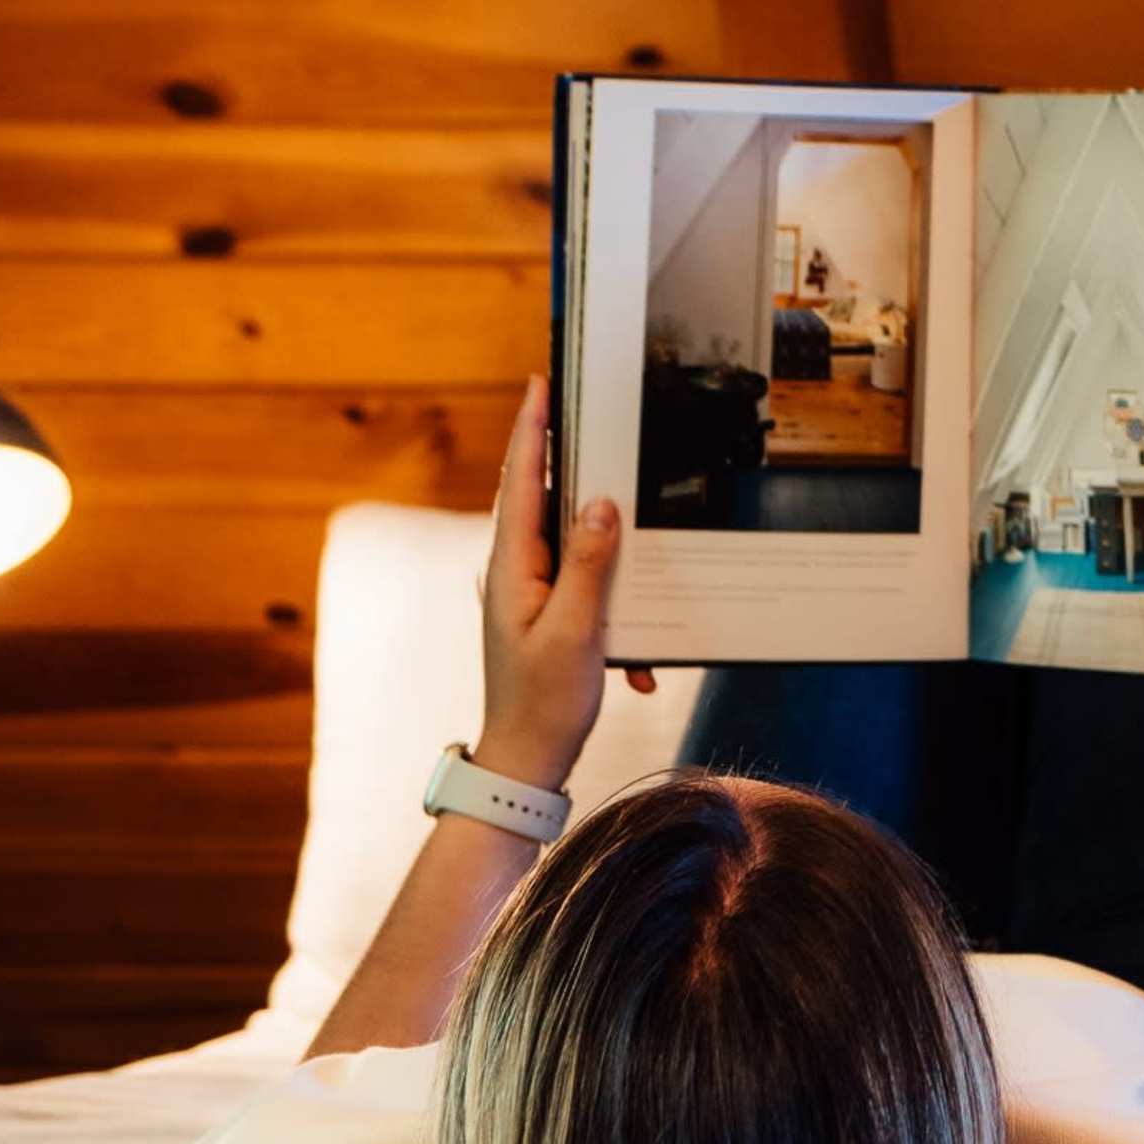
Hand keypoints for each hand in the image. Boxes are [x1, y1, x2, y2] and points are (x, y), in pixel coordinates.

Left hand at [475, 374, 637, 794]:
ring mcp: (525, 590)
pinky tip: (632, 650)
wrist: (525, 760)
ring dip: (597, 534)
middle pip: (537, 495)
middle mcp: (512, 570)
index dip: (531, 429)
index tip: (539, 384)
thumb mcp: (575, 630)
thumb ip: (588, 562)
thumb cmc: (544, 703)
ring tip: (615, 506)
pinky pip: (580, 578)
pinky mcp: (543, 611)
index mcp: (511, 565)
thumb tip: (599, 502)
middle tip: (580, 413)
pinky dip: (609, 593)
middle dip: (561, 456)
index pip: (522, 480)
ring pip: (563, 535)